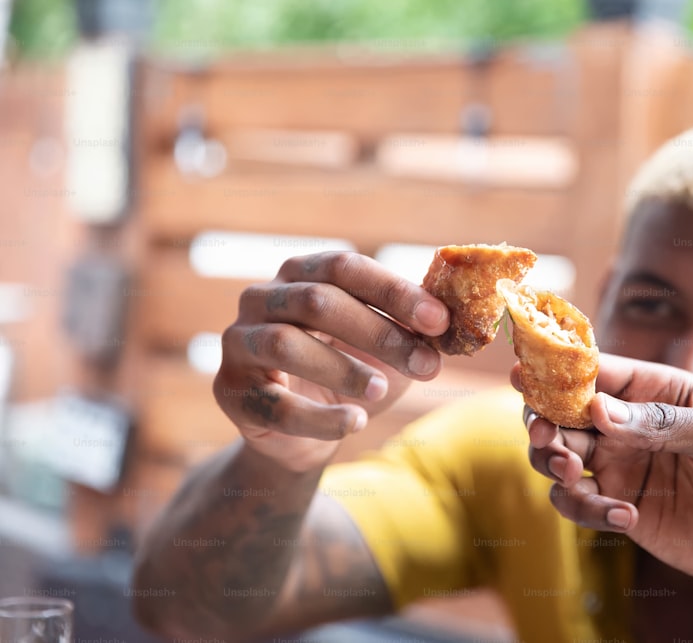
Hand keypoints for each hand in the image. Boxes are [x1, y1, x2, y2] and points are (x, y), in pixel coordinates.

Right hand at [214, 252, 448, 470]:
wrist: (303, 435)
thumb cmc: (349, 372)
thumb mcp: (385, 347)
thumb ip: (411, 329)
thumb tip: (452, 320)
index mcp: (301, 273)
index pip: (345, 267)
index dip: (393, 291)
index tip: (439, 321)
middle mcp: (261, 298)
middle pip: (317, 302)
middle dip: (378, 333)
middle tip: (424, 364)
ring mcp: (238, 343)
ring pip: (285, 345)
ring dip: (342, 369)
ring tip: (381, 392)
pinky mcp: (229, 391)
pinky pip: (274, 404)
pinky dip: (318, 417)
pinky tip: (353, 423)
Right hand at [515, 353, 692, 593]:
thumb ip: (663, 423)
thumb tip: (599, 409)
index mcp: (654, 389)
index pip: (596, 370)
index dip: (556, 370)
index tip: (525, 376)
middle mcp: (626, 422)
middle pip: (562, 411)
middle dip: (544, 421)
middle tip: (549, 441)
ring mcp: (618, 464)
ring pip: (556, 455)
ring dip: (552, 463)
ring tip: (574, 476)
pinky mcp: (615, 504)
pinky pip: (577, 503)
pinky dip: (586, 510)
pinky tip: (626, 519)